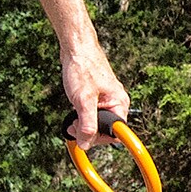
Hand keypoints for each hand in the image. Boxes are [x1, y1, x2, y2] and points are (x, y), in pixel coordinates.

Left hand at [61, 36, 127, 150]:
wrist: (76, 47)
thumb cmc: (83, 68)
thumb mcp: (83, 100)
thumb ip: (87, 124)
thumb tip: (86, 144)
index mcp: (119, 103)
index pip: (117, 134)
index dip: (100, 139)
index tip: (85, 139)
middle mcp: (115, 102)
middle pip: (106, 129)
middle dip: (88, 132)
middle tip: (72, 128)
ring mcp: (105, 99)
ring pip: (96, 122)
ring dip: (83, 125)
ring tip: (70, 121)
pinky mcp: (95, 96)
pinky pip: (91, 113)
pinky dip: (81, 117)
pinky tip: (72, 112)